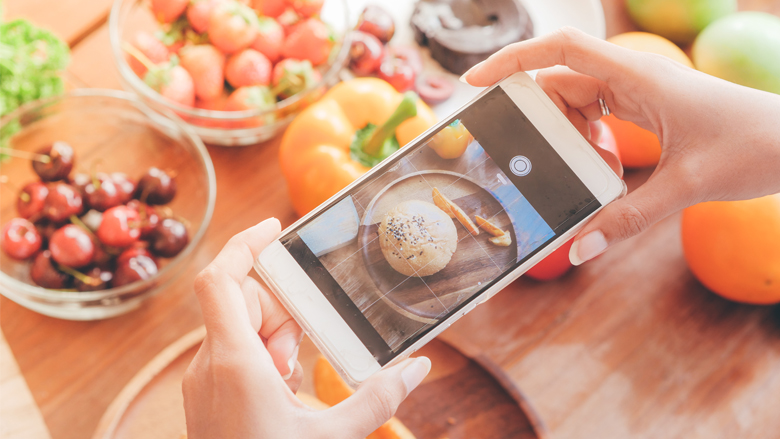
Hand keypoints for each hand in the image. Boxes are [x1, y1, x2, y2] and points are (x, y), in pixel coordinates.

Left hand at [183, 218, 430, 438]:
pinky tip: (289, 379)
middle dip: (280, 300)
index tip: (275, 227)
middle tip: (314, 317)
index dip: (244, 244)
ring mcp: (205, 382)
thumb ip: (377, 400)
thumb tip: (418, 368)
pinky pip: (235, 354)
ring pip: (238, 327)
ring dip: (274, 330)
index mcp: (235, 363)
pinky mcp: (210, 398)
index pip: (221, 280)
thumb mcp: (331, 438)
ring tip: (303, 359)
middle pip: (239, 300)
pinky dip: (264, 353)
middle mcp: (211, 365)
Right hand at [462, 28, 779, 264]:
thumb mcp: (687, 186)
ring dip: (564, 137)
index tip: (475, 83)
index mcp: (638, 78)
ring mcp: (639, 93)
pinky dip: (586, 143)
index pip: (560, 50)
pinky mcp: (646, 110)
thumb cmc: (755, 148)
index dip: (512, 59)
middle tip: (519, 154)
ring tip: (567, 170)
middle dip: (536, 117)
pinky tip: (595, 171)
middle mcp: (633, 79)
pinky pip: (598, 118)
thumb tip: (578, 249)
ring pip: (577, 103)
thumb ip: (628, 219)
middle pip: (560, 83)